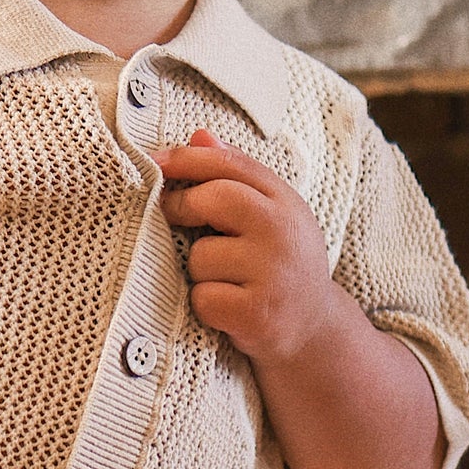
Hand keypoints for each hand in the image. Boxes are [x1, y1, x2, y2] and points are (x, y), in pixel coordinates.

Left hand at [157, 130, 443, 468]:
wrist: (312, 334)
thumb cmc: (277, 267)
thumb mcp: (268, 217)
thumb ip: (234, 177)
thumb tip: (198, 135)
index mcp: (286, 201)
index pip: (231, 165)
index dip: (188, 160)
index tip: (156, 163)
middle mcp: (285, 232)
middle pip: (215, 199)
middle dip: (183, 206)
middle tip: (173, 216)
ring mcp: (274, 274)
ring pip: (201, 255)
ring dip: (198, 270)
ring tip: (222, 280)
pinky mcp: (258, 313)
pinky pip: (203, 297)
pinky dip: (204, 305)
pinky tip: (225, 309)